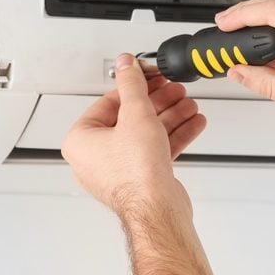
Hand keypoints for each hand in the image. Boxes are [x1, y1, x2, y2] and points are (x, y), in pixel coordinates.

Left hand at [62, 54, 206, 214]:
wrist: (157, 210)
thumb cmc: (136, 174)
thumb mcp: (136, 113)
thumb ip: (132, 84)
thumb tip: (126, 64)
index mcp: (82, 140)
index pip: (109, 102)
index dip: (133, 86)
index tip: (147, 76)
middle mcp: (96, 157)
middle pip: (130, 117)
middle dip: (158, 102)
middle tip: (173, 90)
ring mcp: (119, 169)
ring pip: (146, 134)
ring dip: (171, 117)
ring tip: (188, 105)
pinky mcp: (140, 178)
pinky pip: (155, 150)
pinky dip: (174, 135)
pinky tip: (192, 123)